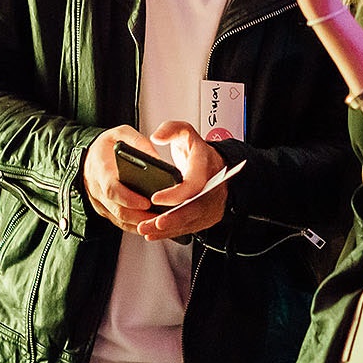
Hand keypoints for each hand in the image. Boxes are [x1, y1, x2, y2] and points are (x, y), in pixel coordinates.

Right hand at [82, 125, 173, 231]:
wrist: (87, 155)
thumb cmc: (106, 144)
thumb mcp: (120, 133)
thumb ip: (137, 142)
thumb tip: (155, 158)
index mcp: (100, 170)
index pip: (112, 189)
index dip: (129, 198)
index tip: (147, 202)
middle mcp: (97, 189)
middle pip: (118, 210)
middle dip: (140, 217)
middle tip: (161, 218)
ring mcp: (100, 202)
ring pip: (119, 219)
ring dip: (139, 224)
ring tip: (160, 222)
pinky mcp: (105, 209)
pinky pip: (119, 222)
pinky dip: (134, 225)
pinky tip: (150, 224)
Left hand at [135, 121, 228, 241]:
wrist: (216, 166)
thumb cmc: (200, 153)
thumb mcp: (186, 132)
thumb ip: (171, 129)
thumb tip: (157, 137)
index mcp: (206, 168)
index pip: (193, 185)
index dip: (175, 194)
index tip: (156, 198)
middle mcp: (210, 189)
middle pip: (192, 209)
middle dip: (170, 219)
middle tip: (151, 223)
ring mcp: (209, 204)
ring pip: (189, 221)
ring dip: (166, 229)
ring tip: (145, 229)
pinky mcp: (204, 216)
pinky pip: (187, 227)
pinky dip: (170, 232)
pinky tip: (153, 233)